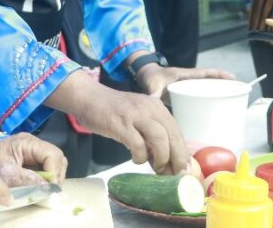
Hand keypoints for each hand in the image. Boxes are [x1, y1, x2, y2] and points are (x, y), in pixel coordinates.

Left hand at [0, 133, 67, 186]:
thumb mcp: (6, 175)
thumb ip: (27, 180)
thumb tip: (48, 187)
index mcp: (27, 142)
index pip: (52, 154)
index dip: (55, 172)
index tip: (50, 189)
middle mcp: (34, 144)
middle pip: (57, 158)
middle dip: (56, 175)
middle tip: (49, 192)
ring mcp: (35, 152)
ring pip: (56, 163)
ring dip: (53, 178)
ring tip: (45, 190)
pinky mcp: (34, 160)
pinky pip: (48, 168)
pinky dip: (48, 179)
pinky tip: (41, 187)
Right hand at [46, 72, 190, 174]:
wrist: (89, 98)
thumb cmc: (114, 112)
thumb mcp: (139, 118)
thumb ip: (151, 136)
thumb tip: (165, 163)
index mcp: (157, 108)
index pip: (177, 131)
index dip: (182, 152)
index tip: (183, 170)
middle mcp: (150, 108)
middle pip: (172, 135)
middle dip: (176, 158)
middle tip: (174, 175)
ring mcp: (135, 115)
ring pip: (159, 138)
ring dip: (161, 158)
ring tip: (156, 168)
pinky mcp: (120, 124)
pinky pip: (137, 144)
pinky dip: (140, 156)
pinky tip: (136, 159)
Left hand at [136, 64, 234, 99]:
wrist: (145, 76)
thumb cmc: (151, 77)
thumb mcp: (152, 85)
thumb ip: (153, 94)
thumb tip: (154, 104)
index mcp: (184, 75)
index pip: (204, 73)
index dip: (218, 74)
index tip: (232, 77)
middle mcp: (188, 80)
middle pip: (209, 81)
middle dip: (222, 83)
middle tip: (237, 89)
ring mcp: (188, 86)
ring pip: (205, 88)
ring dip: (216, 92)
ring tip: (230, 100)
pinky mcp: (185, 93)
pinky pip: (198, 95)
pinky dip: (206, 100)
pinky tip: (212, 111)